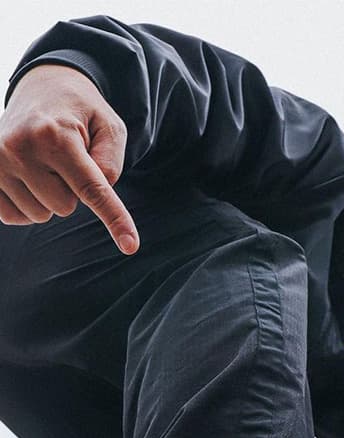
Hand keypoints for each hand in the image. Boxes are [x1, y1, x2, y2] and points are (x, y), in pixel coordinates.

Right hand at [0, 65, 138, 252]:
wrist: (41, 88)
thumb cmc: (80, 112)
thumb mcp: (109, 127)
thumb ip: (111, 162)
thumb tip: (97, 197)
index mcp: (56, 135)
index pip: (91, 189)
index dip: (114, 219)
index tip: (131, 246)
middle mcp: (21, 147)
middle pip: (65, 208)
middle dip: (71, 190)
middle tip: (64, 158)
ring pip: (39, 215)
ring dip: (48, 196)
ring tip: (44, 162)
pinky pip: (14, 217)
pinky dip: (27, 204)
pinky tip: (27, 177)